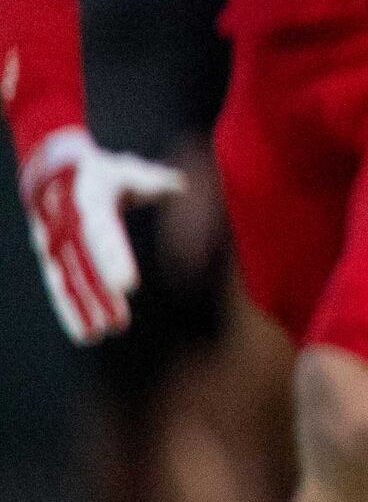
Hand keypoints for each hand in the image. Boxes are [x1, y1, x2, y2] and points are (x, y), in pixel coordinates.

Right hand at [20, 127, 183, 342]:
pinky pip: (60, 286)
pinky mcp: (51, 257)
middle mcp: (65, 225)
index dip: (114, 261)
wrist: (52, 167)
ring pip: (68, 281)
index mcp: (87, 202)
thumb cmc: (101, 171)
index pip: (102, 234)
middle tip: (117, 324)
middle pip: (83, 266)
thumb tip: (183, 186)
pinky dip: (71, 309)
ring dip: (82, 309)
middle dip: (98, 296)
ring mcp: (53, 243)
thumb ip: (154, 182)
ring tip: (98, 335)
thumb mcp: (127, 172)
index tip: (128, 286)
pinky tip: (85, 333)